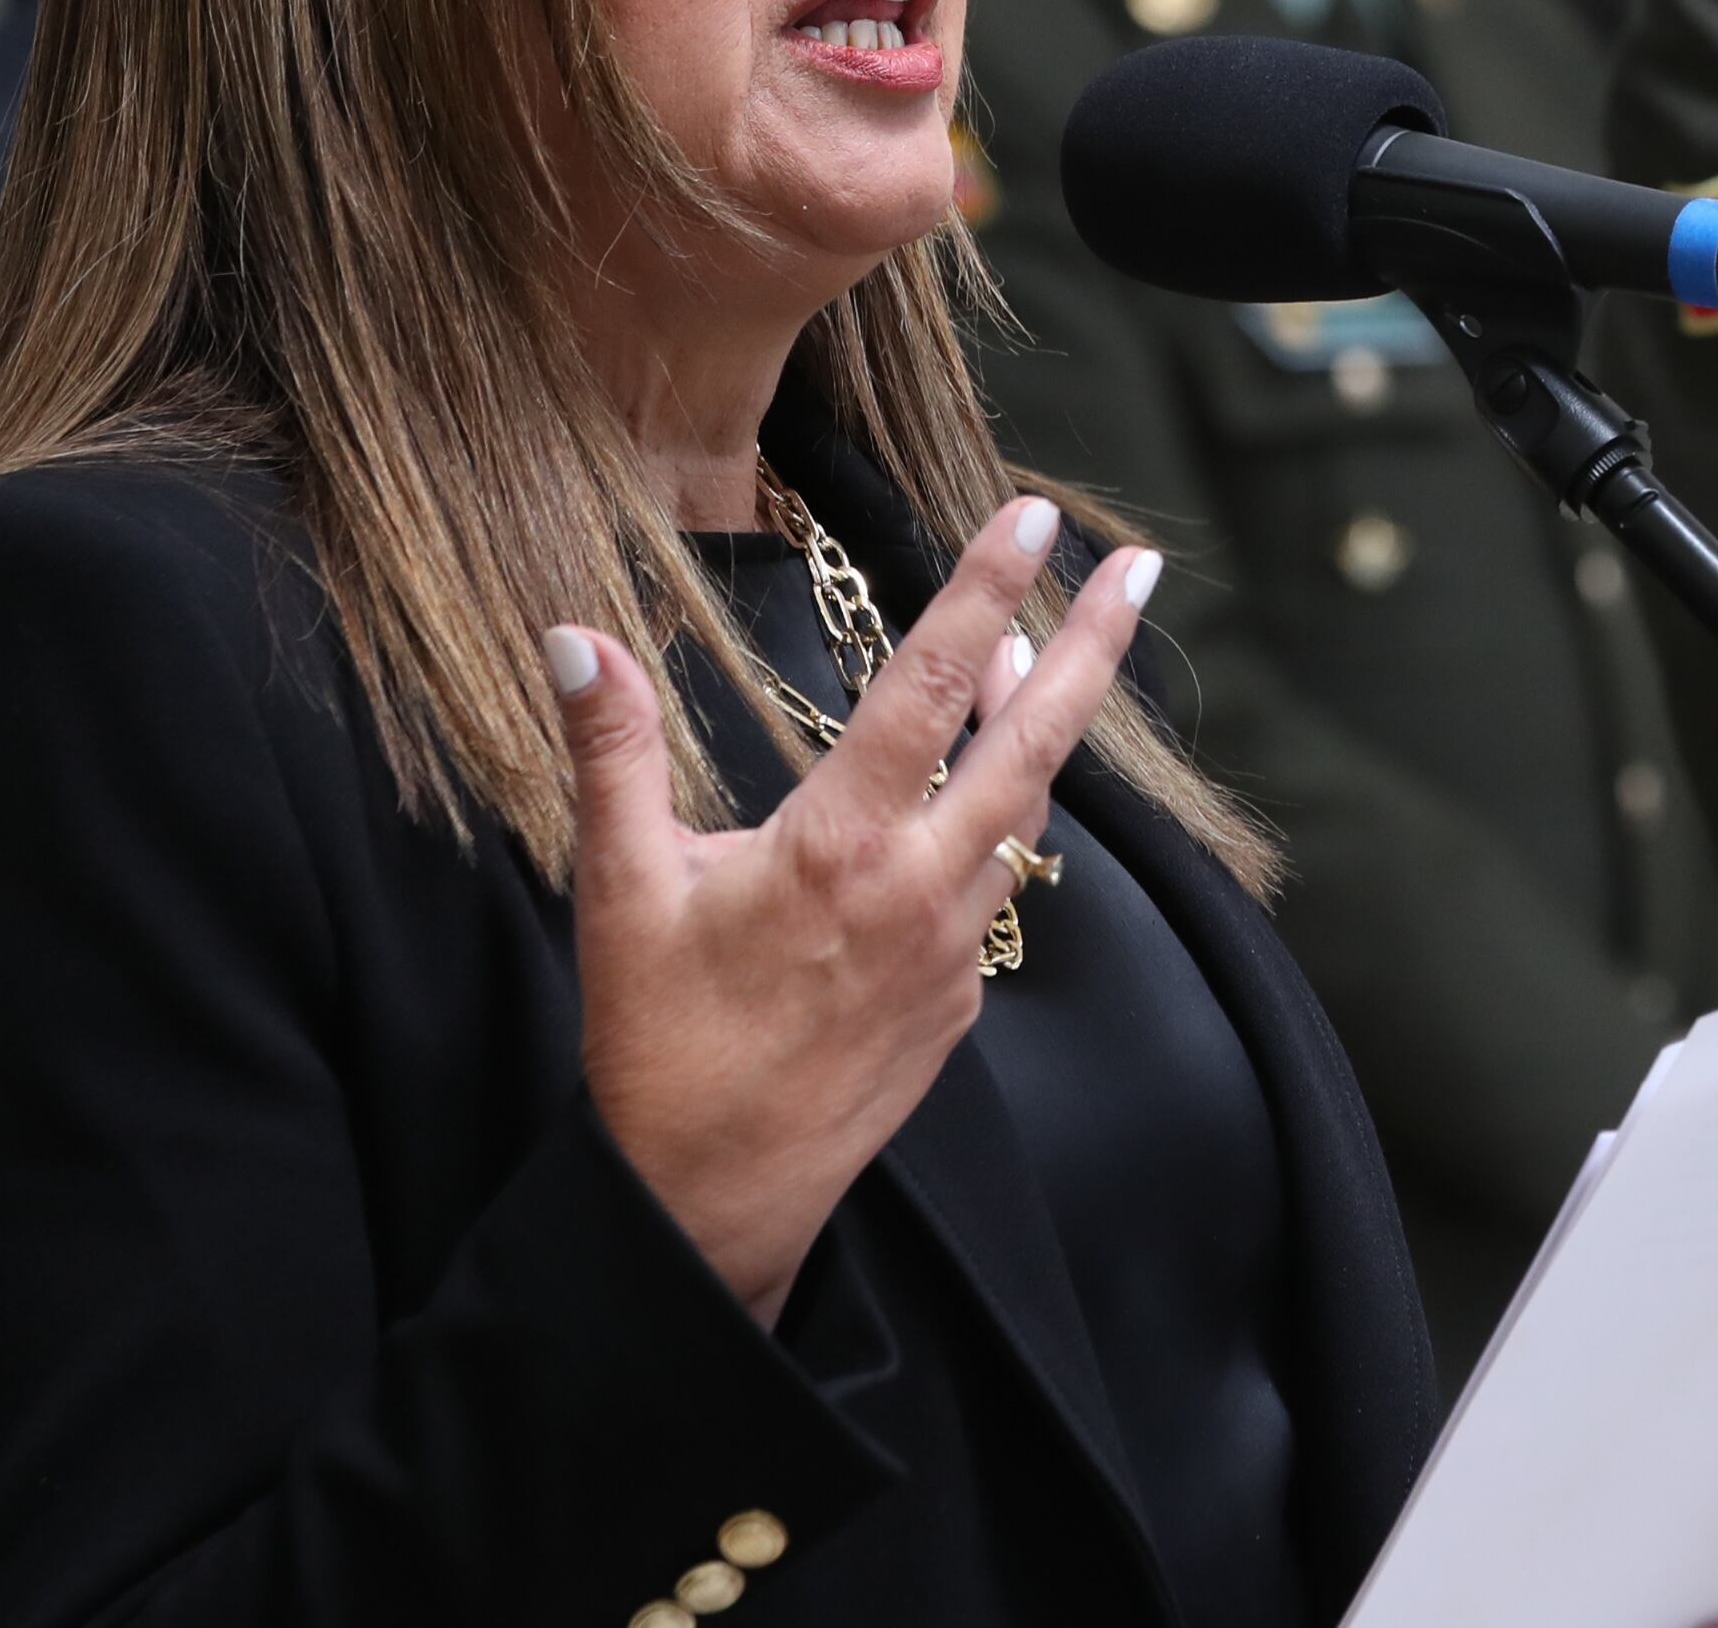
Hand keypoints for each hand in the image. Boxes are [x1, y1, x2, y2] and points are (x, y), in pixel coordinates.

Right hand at [555, 495, 1148, 1319]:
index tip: (1029, 516)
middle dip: (1093, 644)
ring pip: (1022, 813)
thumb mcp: (621, 889)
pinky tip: (976, 799)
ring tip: (1041, 652)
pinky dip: (997, 824)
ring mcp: (953, 948)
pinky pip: (993, 890)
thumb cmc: (658, 1042)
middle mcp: (920, 888)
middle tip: (1141, 566)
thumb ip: (612, 751)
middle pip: (1034, 742)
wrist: (711, 1201)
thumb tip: (577, 635)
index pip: (929, 688)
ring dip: (1039, 727)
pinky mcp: (960, 999)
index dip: (981, 590)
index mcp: (841, 847)